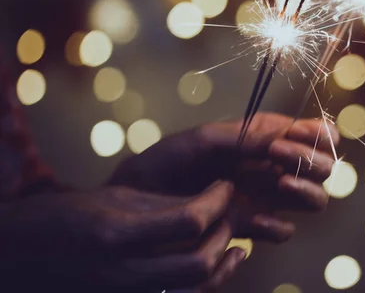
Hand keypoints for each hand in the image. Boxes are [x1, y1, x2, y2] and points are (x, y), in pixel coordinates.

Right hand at [1, 182, 245, 291]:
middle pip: (199, 261)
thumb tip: (213, 200)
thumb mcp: (116, 197)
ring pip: (197, 287)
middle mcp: (123, 271)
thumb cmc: (68, 217)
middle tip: (229, 209)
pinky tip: (223, 261)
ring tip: (234, 238)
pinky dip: (212, 282)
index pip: (188, 221)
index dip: (217, 200)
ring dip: (225, 260)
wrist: (27, 255)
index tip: (225, 185)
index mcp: (116, 234)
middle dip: (225, 231)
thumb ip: (166, 202)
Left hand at [110, 113, 338, 239]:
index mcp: (265, 139)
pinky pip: (282, 231)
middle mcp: (272, 167)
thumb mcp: (206, 140)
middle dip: (310, 160)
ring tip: (281, 185)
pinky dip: (277, 226)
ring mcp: (265, 198)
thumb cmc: (167, 161)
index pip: (315, 134)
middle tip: (278, 155)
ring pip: (314, 199)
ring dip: (306, 191)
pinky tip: (256, 222)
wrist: (135, 202)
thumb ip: (248, 136)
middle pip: (323, 167)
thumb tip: (289, 135)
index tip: (297, 134)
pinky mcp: (251, 226)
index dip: (318, 134)